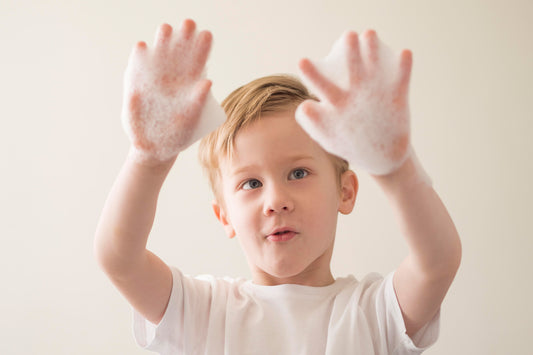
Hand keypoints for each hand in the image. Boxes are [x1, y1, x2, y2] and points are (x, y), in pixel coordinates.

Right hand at [121, 19, 223, 162]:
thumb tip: (208, 81)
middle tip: (188, 23)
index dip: (202, 47)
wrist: (153, 146)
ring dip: (163, 40)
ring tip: (166, 29)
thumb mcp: (189, 121)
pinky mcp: (137, 83)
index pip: (198, 61)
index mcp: (189, 84)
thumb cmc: (176, 135)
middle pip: (180, 52)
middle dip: (184, 36)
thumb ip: (197, 103)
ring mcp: (154, 78)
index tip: (207, 35)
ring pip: (160, 54)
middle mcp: (173, 77)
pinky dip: (140, 56)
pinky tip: (143, 47)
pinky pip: (138, 66)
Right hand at [295, 30, 412, 174]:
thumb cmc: (352, 145)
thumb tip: (303, 104)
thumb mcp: (328, 137)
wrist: (384, 160)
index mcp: (336, 111)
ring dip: (371, 50)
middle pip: (350, 72)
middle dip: (348, 53)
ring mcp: (376, 101)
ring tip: (369, 33)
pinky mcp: (396, 102)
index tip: (303, 60)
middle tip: (347, 36)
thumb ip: (313, 122)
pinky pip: (401, 81)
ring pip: (373, 69)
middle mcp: (354, 103)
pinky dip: (404, 67)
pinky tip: (406, 53)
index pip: (320, 87)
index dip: (311, 73)